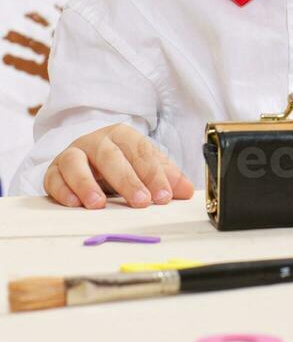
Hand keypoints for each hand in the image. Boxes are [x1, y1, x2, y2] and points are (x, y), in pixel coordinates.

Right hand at [43, 123, 194, 208]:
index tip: (164, 196)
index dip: (154, 174)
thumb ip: (166, 178)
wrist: (86, 160)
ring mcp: (73, 154)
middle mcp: (97, 141)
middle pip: (111, 156)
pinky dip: (63, 190)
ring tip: (99, 204)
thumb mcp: (144, 168)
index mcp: (123, 136)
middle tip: (141, 202)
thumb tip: (188, 191)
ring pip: (76, 162)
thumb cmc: (120, 165)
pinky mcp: (54, 170)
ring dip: (87, 183)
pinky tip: (75, 204)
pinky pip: (54, 177)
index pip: (140, 152)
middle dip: (127, 180)